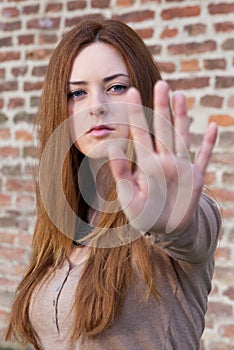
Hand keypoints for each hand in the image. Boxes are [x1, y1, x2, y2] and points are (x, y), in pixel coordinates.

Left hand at [108, 80, 217, 233]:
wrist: (164, 229)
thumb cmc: (144, 215)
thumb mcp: (129, 196)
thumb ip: (121, 173)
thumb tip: (110, 148)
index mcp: (147, 163)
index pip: (140, 133)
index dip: (136, 113)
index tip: (130, 92)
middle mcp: (164, 159)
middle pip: (163, 128)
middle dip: (162, 106)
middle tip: (161, 83)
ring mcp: (181, 166)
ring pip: (181, 136)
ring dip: (181, 116)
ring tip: (180, 95)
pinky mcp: (195, 177)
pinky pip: (203, 157)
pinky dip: (209, 144)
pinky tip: (212, 127)